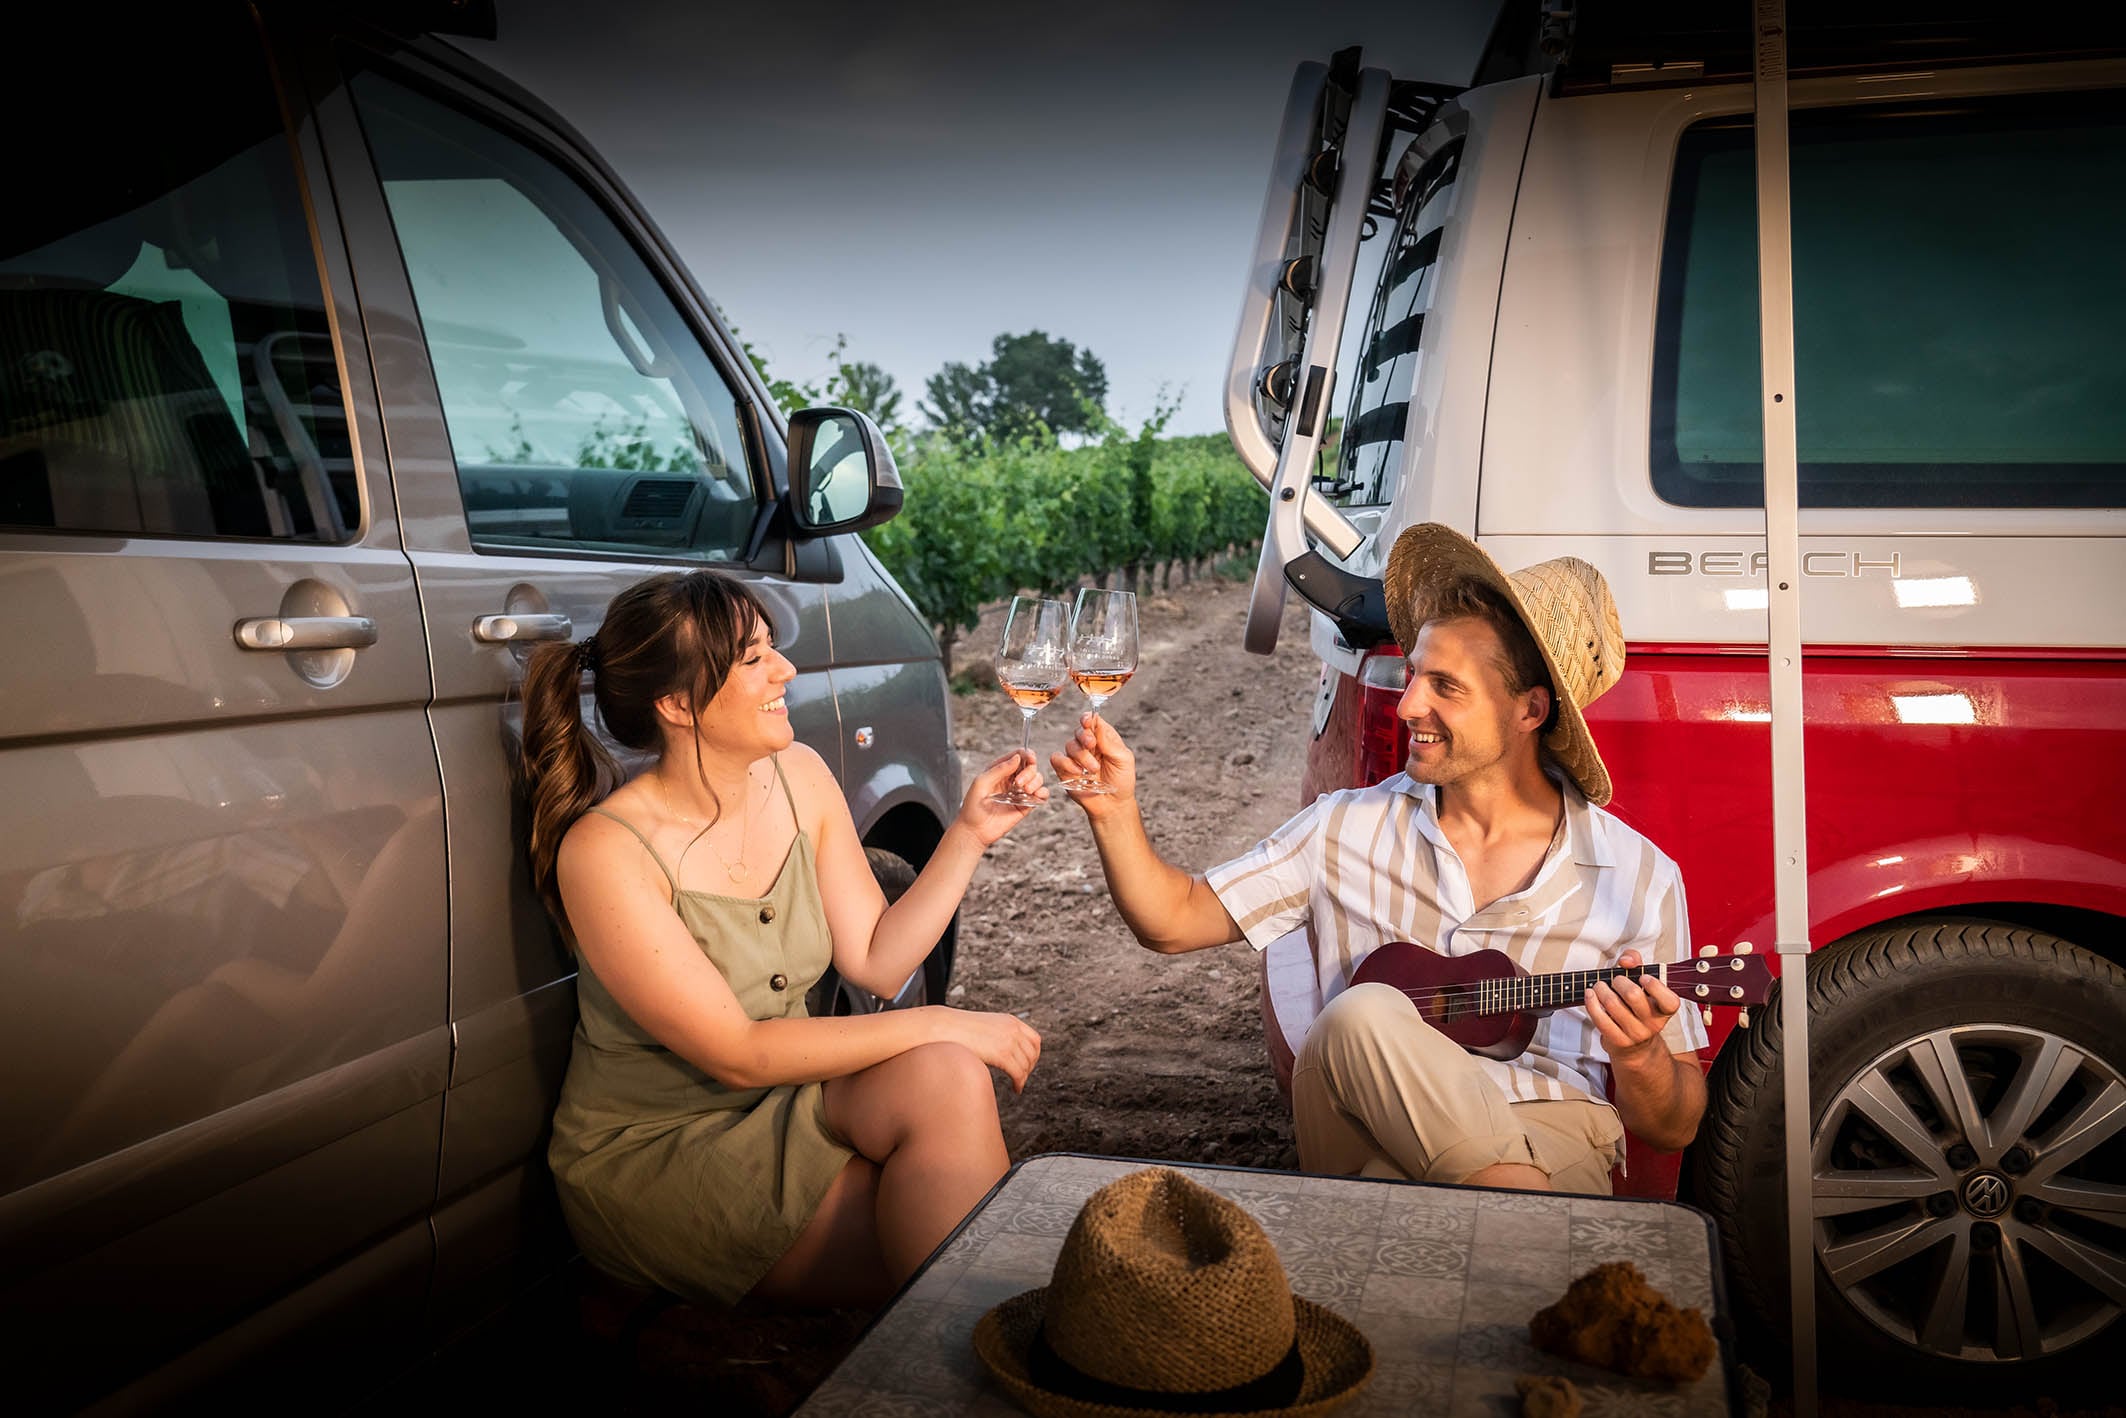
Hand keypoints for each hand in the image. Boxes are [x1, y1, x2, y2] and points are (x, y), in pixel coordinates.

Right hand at [934, 1007, 1043, 1092]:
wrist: (945, 1027)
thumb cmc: (958, 1029)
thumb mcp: (985, 1026)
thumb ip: (997, 1035)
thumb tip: (1000, 1050)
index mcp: (1010, 1021)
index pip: (1035, 1040)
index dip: (1034, 1055)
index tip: (1028, 1065)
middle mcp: (1013, 1029)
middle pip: (1033, 1053)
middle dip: (1030, 1068)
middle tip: (1022, 1077)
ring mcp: (1009, 1041)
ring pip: (1027, 1065)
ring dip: (1024, 1077)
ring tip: (1017, 1085)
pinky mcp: (1002, 1054)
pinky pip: (1019, 1073)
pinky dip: (1019, 1083)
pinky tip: (1015, 1088)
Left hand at [956, 749, 1046, 845]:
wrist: (975, 830)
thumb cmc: (973, 806)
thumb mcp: (981, 782)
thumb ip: (1000, 769)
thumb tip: (1018, 757)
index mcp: (1000, 770)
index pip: (1017, 756)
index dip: (1026, 754)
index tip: (1030, 757)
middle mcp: (1011, 780)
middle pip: (1030, 766)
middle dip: (1029, 770)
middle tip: (1019, 782)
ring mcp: (1019, 792)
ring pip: (1037, 779)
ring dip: (1035, 781)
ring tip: (1024, 790)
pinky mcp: (1026, 805)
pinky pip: (1041, 795)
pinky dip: (1043, 792)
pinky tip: (1035, 795)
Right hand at [1049, 713, 1136, 816]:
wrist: (1112, 805)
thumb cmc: (1121, 781)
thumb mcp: (1123, 759)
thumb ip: (1109, 741)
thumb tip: (1096, 722)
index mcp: (1103, 738)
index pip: (1092, 721)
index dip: (1088, 719)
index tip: (1087, 721)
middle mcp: (1088, 746)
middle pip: (1079, 731)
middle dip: (1084, 737)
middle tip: (1092, 745)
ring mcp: (1076, 758)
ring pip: (1069, 745)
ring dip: (1081, 757)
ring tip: (1094, 770)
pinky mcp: (1065, 770)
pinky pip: (1057, 759)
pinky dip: (1066, 764)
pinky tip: (1078, 773)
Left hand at [1585, 950, 1683, 1066]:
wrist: (1634, 1044)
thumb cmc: (1636, 1005)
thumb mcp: (1641, 981)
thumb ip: (1636, 962)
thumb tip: (1626, 961)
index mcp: (1664, 1009)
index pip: (1669, 1001)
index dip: (1655, 986)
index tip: (1643, 977)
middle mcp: (1653, 1023)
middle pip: (1633, 995)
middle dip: (1619, 981)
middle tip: (1616, 980)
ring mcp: (1636, 1034)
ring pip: (1612, 1004)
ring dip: (1601, 989)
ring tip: (1600, 986)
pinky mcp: (1619, 1041)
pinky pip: (1600, 1019)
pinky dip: (1591, 1002)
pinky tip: (1590, 994)